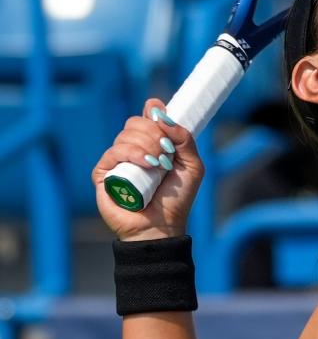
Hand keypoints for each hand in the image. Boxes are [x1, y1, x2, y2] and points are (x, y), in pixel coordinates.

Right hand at [92, 98, 204, 241]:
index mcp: (152, 143)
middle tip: (165, 152)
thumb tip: (165, 116)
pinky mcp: (103, 174)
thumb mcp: (192, 166)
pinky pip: (112, 152)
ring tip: (157, 164)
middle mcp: (133, 149)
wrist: (161, 227)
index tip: (162, 116)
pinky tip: (144, 163)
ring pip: (125, 135)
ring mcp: (118, 161)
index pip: (147, 115)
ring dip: (145, 145)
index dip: (154, 111)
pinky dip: (130, 153)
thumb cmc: (177, 199)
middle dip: (153, 132)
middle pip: (135, 122)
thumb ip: (185, 139)